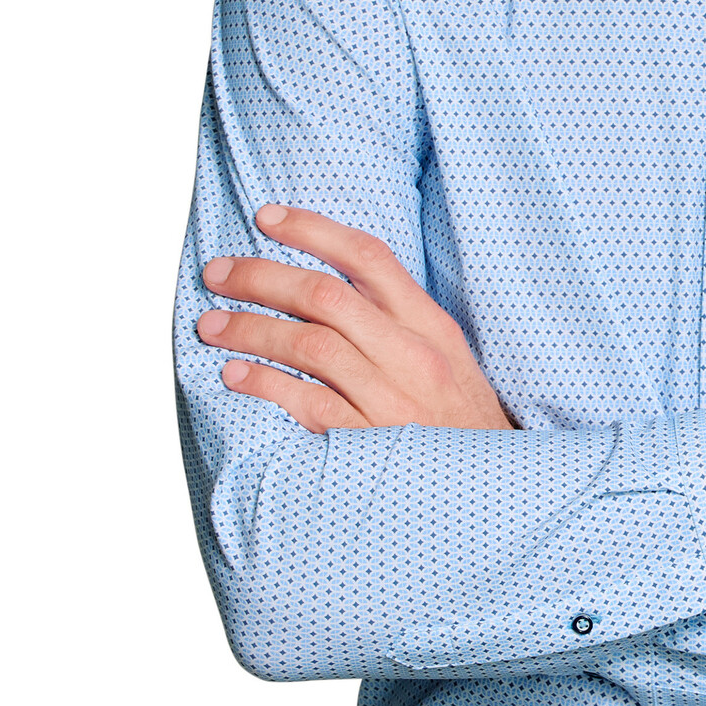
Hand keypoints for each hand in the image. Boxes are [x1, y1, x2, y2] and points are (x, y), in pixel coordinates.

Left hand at [198, 205, 514, 433]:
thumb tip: (334, 288)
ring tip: (211, 325)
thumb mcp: (449, 359)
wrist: (495, 489)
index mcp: (432, 326)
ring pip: (308, 343)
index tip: (267, 217)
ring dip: (249, 328)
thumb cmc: (462, 422)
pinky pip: (307, 403)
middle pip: (324, 295)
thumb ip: (401, 323)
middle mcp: (413, 355)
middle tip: (217, 273)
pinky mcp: (370, 442)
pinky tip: (236, 376)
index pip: (369, 258)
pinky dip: (265, 384)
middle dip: (259, 277)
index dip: (312, 229)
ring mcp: (392, 399)